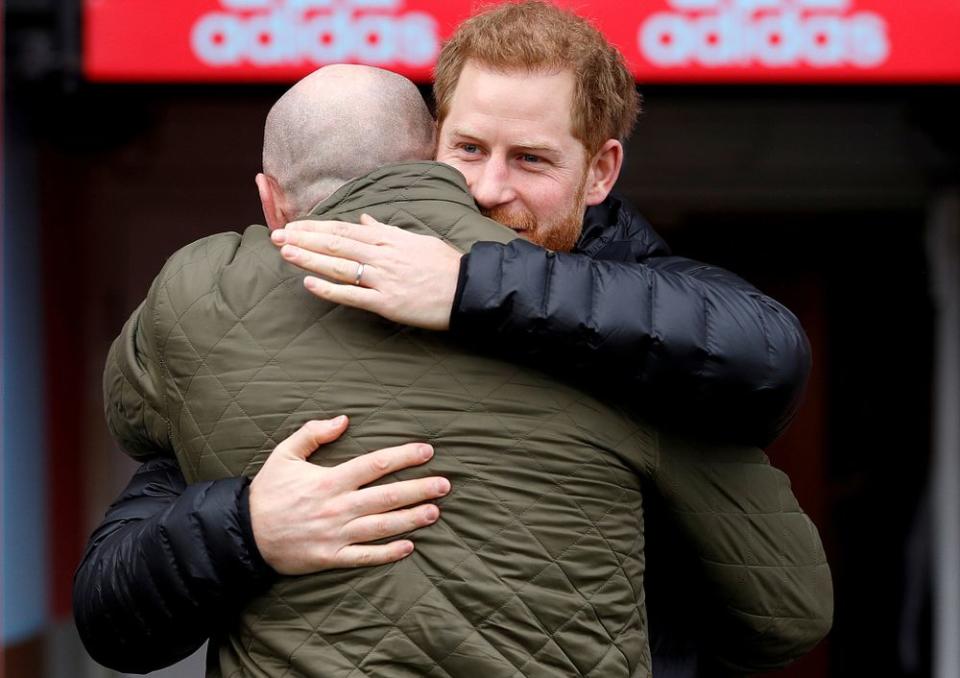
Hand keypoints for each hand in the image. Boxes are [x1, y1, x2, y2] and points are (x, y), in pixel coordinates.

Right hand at [248, 416, 449, 574]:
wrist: (243, 534)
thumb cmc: (267, 492)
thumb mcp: (284, 454)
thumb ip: (314, 433)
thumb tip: (344, 419)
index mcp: (329, 480)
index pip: (374, 464)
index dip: (403, 457)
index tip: (426, 451)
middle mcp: (336, 507)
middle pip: (387, 496)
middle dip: (419, 489)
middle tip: (445, 484)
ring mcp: (334, 534)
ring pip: (382, 526)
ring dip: (411, 519)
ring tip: (435, 512)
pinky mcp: (329, 558)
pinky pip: (364, 557)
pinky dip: (387, 553)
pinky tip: (409, 546)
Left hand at [271, 214, 461, 329]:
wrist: (469, 290)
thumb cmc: (446, 266)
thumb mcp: (417, 239)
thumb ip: (387, 230)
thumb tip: (365, 218)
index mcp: (390, 240)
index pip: (345, 230)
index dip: (317, 227)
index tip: (294, 225)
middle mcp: (383, 256)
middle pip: (336, 245)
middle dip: (305, 239)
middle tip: (277, 236)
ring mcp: (384, 279)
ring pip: (340, 267)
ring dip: (310, 259)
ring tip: (285, 252)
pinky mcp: (388, 303)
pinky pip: (354, 296)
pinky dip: (330, 290)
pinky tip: (309, 284)